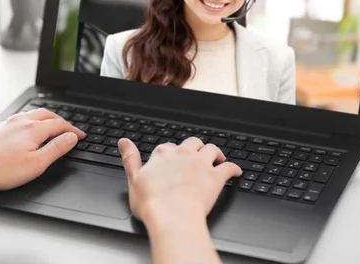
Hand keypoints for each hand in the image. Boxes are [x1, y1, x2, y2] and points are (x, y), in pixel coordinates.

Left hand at [0, 108, 84, 197]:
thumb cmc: (1, 170)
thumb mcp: (36, 164)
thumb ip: (56, 149)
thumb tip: (70, 138)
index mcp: (33, 129)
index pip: (60, 124)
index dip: (73, 130)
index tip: (80, 135)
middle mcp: (21, 121)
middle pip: (48, 114)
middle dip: (62, 121)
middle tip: (69, 129)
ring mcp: (8, 123)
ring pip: (33, 114)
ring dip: (47, 118)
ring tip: (53, 125)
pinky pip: (21, 117)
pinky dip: (33, 119)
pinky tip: (29, 127)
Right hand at [118, 137, 241, 227]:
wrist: (172, 216)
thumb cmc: (152, 203)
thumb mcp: (133, 179)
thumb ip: (130, 158)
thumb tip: (123, 142)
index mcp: (163, 154)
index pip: (168, 147)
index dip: (171, 153)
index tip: (172, 159)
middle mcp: (183, 154)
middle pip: (192, 143)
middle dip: (195, 147)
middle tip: (197, 154)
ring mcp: (201, 164)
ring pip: (212, 149)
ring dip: (216, 152)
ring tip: (217, 157)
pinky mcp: (216, 177)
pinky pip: (229, 167)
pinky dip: (234, 168)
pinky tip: (236, 172)